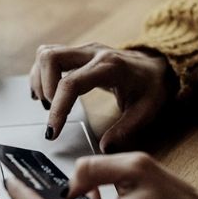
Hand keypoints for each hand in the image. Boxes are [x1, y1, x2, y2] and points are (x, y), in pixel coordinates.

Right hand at [30, 43, 170, 152]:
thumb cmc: (152, 86)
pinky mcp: (78, 53)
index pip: (71, 83)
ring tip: (48, 103)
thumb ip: (125, 130)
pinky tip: (46, 93)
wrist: (157, 65)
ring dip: (40, 79)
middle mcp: (93, 53)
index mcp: (110, 67)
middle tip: (51, 111)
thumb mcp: (146, 111)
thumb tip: (104, 148)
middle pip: (51, 58)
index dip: (58, 108)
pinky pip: (49, 55)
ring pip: (47, 53)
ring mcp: (84, 50)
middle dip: (44, 88)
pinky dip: (41, 74)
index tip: (53, 131)